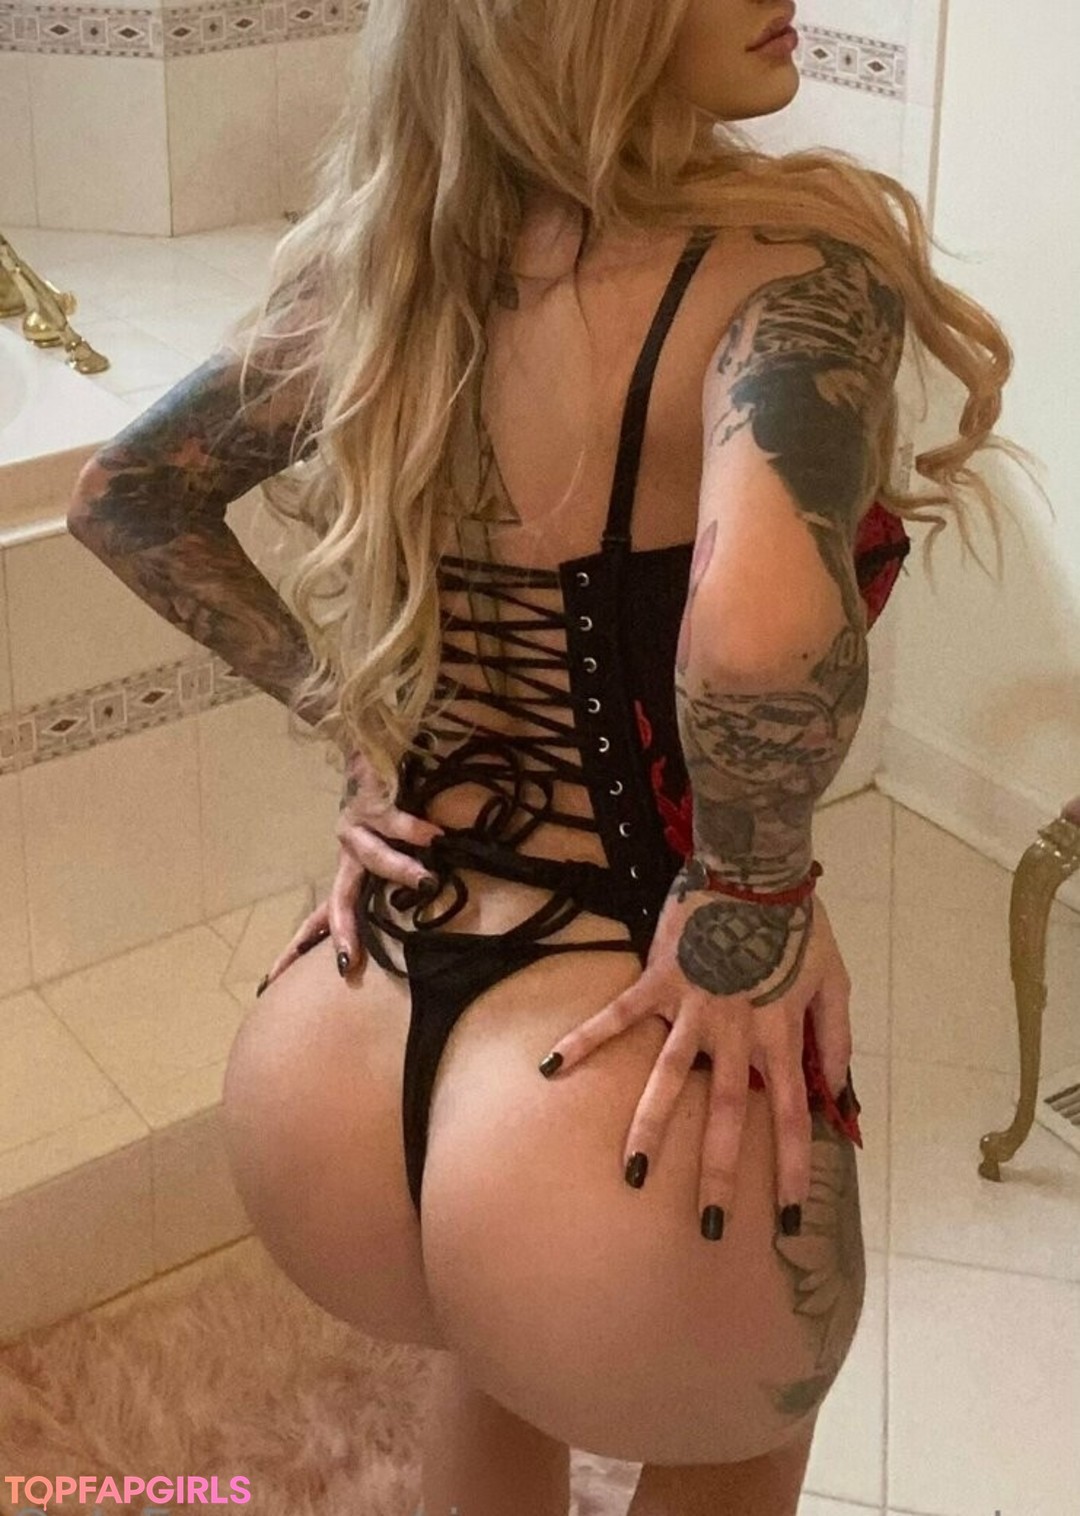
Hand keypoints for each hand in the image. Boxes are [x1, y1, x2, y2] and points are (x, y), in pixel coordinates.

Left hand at [256, 748, 443, 994]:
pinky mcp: (372, 799)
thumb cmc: (390, 802)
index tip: (270, 983)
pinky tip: (435, 838)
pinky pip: (395, 819)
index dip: (298, 950)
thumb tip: (429, 905)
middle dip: (343, 933)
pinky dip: (414, 830)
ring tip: (426, 881)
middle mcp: (347, 854)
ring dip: (399, 869)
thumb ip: (399, 878)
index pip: (320, 919)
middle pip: (340, 901)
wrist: (375, 744)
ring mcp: (357, 827)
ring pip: (374, 857)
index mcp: (348, 871)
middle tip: (347, 964)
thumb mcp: (390, 848)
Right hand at [536, 874, 852, 1238]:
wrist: (757, 869)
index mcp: (781, 1037)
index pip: (790, 1118)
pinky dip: (586, 1038)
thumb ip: (836, 1037)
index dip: (788, 1170)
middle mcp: (737, 1033)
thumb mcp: (835, 980)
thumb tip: (835, 1089)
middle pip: (727, 1114)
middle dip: (716, 1173)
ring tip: (632, 1174)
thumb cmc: (799, 925)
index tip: (784, 1221)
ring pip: (670, 1077)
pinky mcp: (660, 981)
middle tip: (706, 1227)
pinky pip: (618, 1015)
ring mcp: (694, 1009)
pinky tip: (552, 1064)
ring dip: (650, 1127)